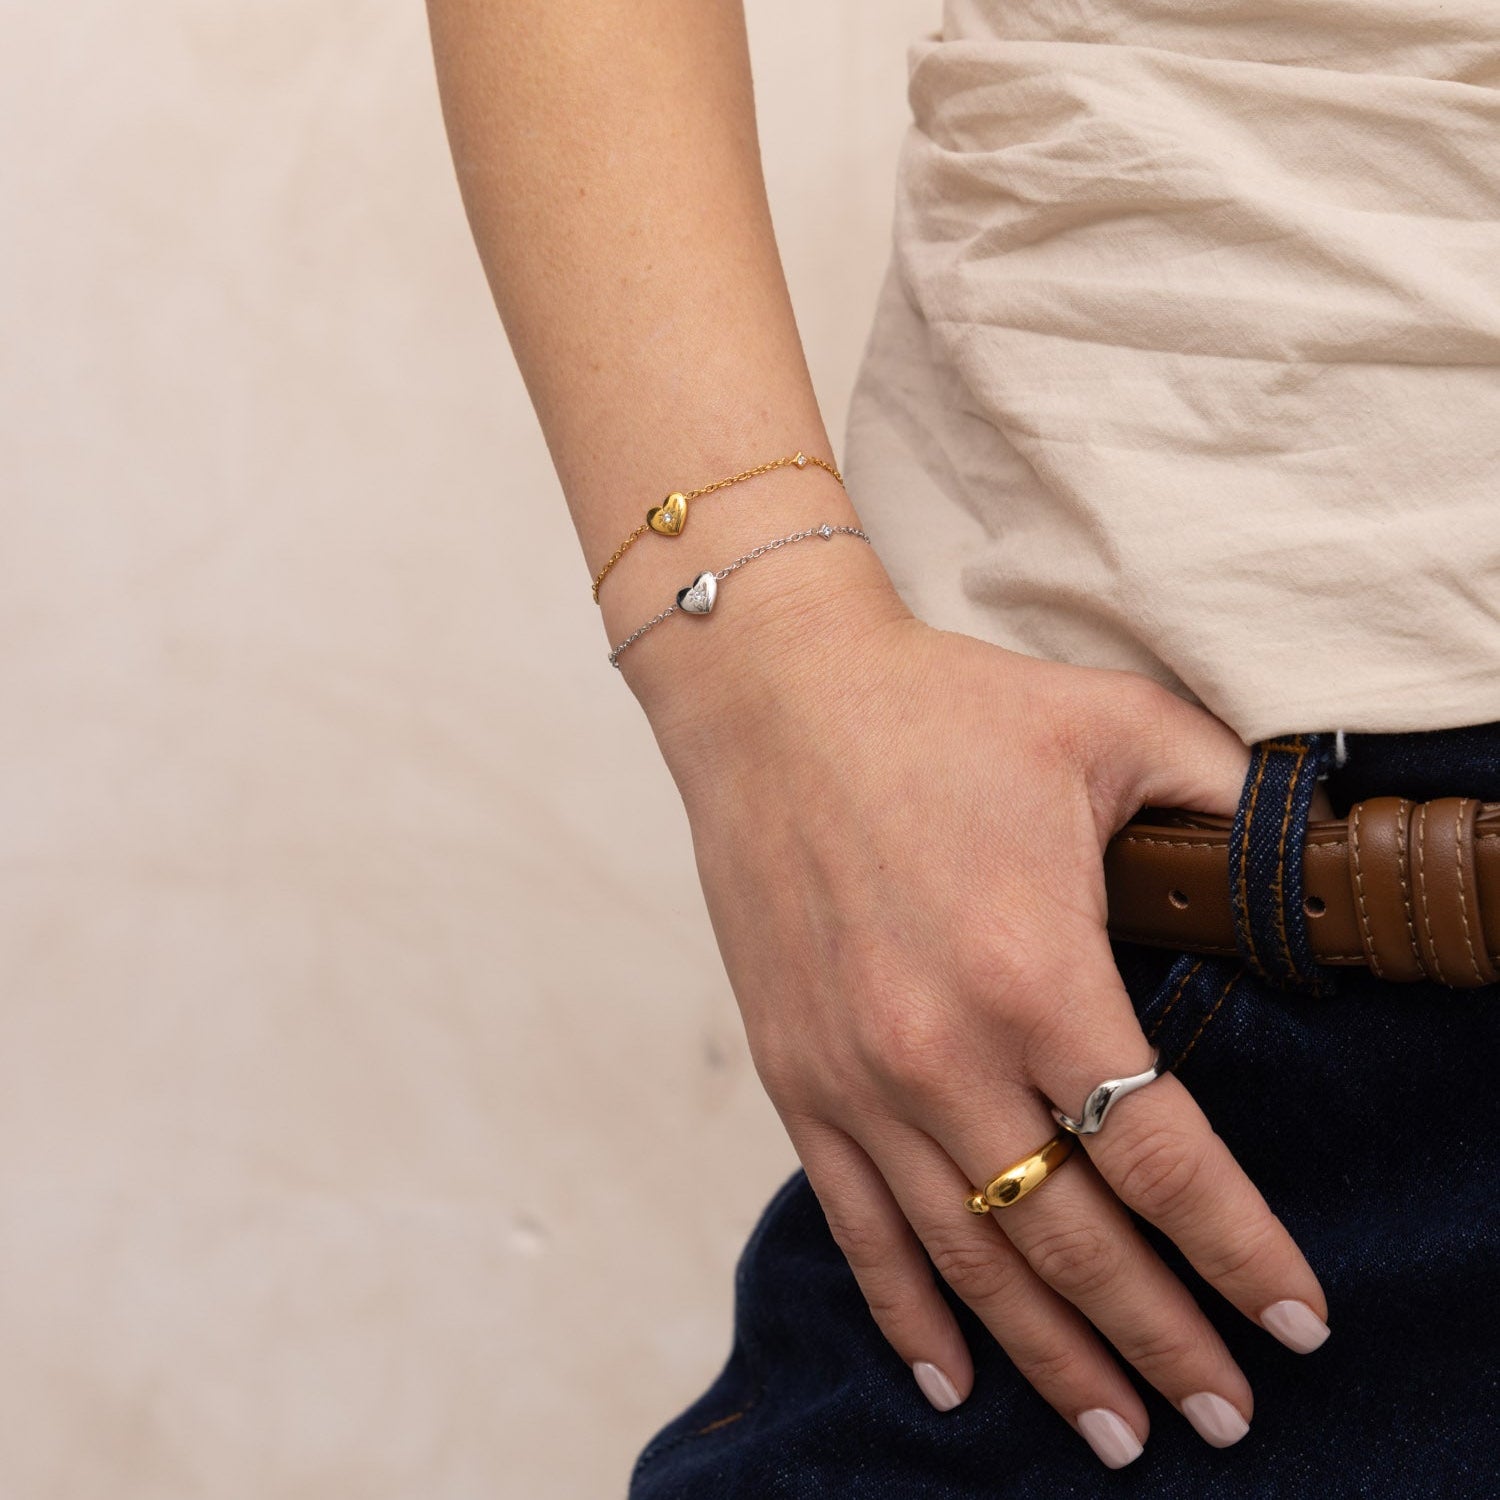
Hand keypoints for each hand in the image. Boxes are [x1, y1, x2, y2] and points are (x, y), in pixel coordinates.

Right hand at [658, 613, 1328, 1467]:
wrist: (773, 700)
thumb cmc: (939, 710)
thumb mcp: (1111, 725)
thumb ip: (1223, 794)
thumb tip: (1300, 848)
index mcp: (1034, 971)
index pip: (1162, 1157)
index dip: (1238, 1251)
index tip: (1295, 1319)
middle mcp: (940, 1052)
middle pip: (1072, 1239)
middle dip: (1161, 1338)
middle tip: (1225, 1412)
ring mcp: (856, 1078)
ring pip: (970, 1260)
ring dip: (1051, 1357)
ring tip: (1119, 1430)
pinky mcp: (798, 1078)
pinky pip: (858, 1227)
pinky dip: (911, 1313)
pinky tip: (956, 1378)